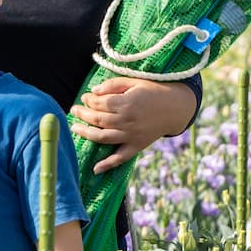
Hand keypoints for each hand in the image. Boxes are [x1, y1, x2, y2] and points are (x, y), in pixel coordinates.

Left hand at [69, 78, 197, 173]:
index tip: (84, 97)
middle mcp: (127, 121)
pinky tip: (95, 169)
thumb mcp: (135, 81)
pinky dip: (107, 165)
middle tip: (74, 110)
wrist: (176, 108)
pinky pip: (120, 158)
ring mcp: (131, 136)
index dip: (88, 100)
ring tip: (75, 128)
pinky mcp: (136, 146)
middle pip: (97, 119)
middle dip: (82, 114)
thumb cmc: (154, 91)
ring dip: (86, 133)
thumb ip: (113, 85)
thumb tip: (94, 91)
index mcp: (126, 103)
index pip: (100, 103)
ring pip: (102, 137)